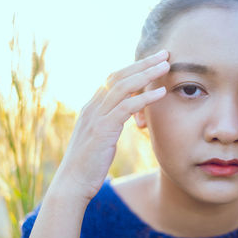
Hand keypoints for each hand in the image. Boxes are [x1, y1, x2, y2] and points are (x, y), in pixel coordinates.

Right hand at [52, 50, 169, 201]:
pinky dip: (145, 98)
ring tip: (166, 65)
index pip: (114, 79)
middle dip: (143, 63)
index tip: (153, 61)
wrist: (72, 184)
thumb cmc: (89, 164)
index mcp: (92, 107)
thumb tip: (125, 114)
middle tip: (164, 53)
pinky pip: (126, 107)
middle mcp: (92, 106)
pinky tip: (162, 92)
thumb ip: (110, 121)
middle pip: (119, 76)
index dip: (134, 67)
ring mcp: (96, 116)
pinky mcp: (102, 129)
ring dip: (146, 74)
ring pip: (123, 87)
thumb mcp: (100, 137)